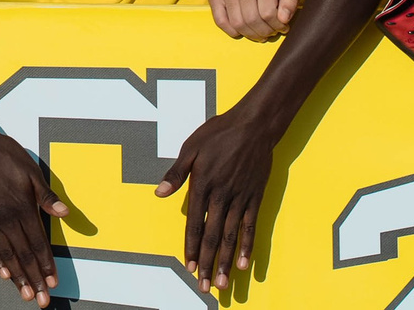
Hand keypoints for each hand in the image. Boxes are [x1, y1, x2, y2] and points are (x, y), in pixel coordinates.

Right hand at [0, 126, 68, 303]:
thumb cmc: (1, 155)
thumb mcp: (30, 171)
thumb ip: (46, 196)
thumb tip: (64, 213)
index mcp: (22, 208)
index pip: (38, 244)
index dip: (47, 265)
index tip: (53, 282)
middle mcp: (6, 219)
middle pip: (23, 256)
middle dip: (35, 280)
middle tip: (42, 300)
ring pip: (6, 256)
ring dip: (18, 278)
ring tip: (25, 294)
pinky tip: (4, 275)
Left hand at [155, 105, 281, 293]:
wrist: (253, 126)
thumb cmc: (219, 134)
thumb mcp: (191, 147)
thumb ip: (176, 173)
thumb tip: (159, 193)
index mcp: (203, 184)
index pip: (195, 223)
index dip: (191, 247)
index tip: (190, 267)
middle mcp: (222, 196)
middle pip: (213, 236)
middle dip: (208, 263)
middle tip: (205, 287)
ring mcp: (240, 198)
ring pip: (231, 236)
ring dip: (227, 262)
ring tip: (223, 284)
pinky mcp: (254, 198)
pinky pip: (250, 227)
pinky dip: (248, 246)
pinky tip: (246, 264)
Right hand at [206, 0, 301, 40]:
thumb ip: (292, 0)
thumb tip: (284, 18)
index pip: (269, 13)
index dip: (278, 26)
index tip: (283, 26)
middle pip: (252, 20)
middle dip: (265, 32)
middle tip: (271, 31)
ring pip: (237, 23)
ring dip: (251, 34)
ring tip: (259, 32)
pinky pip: (221, 21)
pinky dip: (232, 31)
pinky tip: (243, 29)